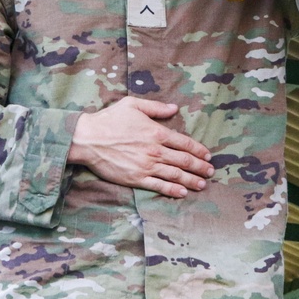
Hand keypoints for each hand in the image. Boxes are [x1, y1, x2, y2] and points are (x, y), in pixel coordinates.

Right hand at [68, 97, 213, 198]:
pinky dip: (172, 190)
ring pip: (175, 175)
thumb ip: (156, 107)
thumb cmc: (109, 120)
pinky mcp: (136, 178)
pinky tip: (182, 193)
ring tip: (202, 185)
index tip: (208, 155)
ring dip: (191, 180)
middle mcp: (155, 151)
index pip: (185, 143)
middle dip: (200, 167)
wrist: (88, 139)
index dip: (199, 150)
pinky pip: (159, 186)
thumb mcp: (133, 105)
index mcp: (156, 132)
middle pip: (184, 161)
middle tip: (210, 172)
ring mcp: (146, 166)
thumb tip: (174, 108)